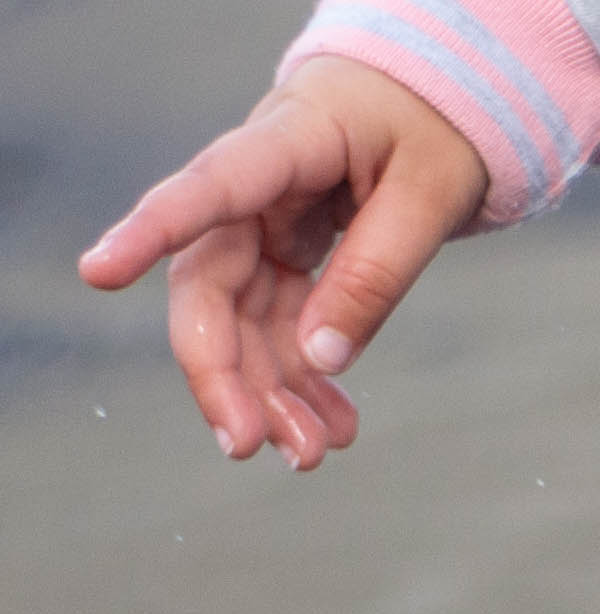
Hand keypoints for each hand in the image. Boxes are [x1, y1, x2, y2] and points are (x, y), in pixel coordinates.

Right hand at [77, 62, 487, 470]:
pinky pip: (281, 327)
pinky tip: (334, 426)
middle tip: (249, 447)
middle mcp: (259, 187)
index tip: (98, 273)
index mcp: (288, 140)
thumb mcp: (430, 196)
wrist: (432, 103)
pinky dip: (305, 382)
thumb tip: (322, 358)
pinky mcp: (286, 257)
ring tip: (311, 454)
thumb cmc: (433, 129)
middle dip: (222, 371)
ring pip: (241, 320)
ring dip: (268, 393)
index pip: (211, 187)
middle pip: (210, 282)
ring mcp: (266, 225)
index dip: (152, 229)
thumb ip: (376, 272)